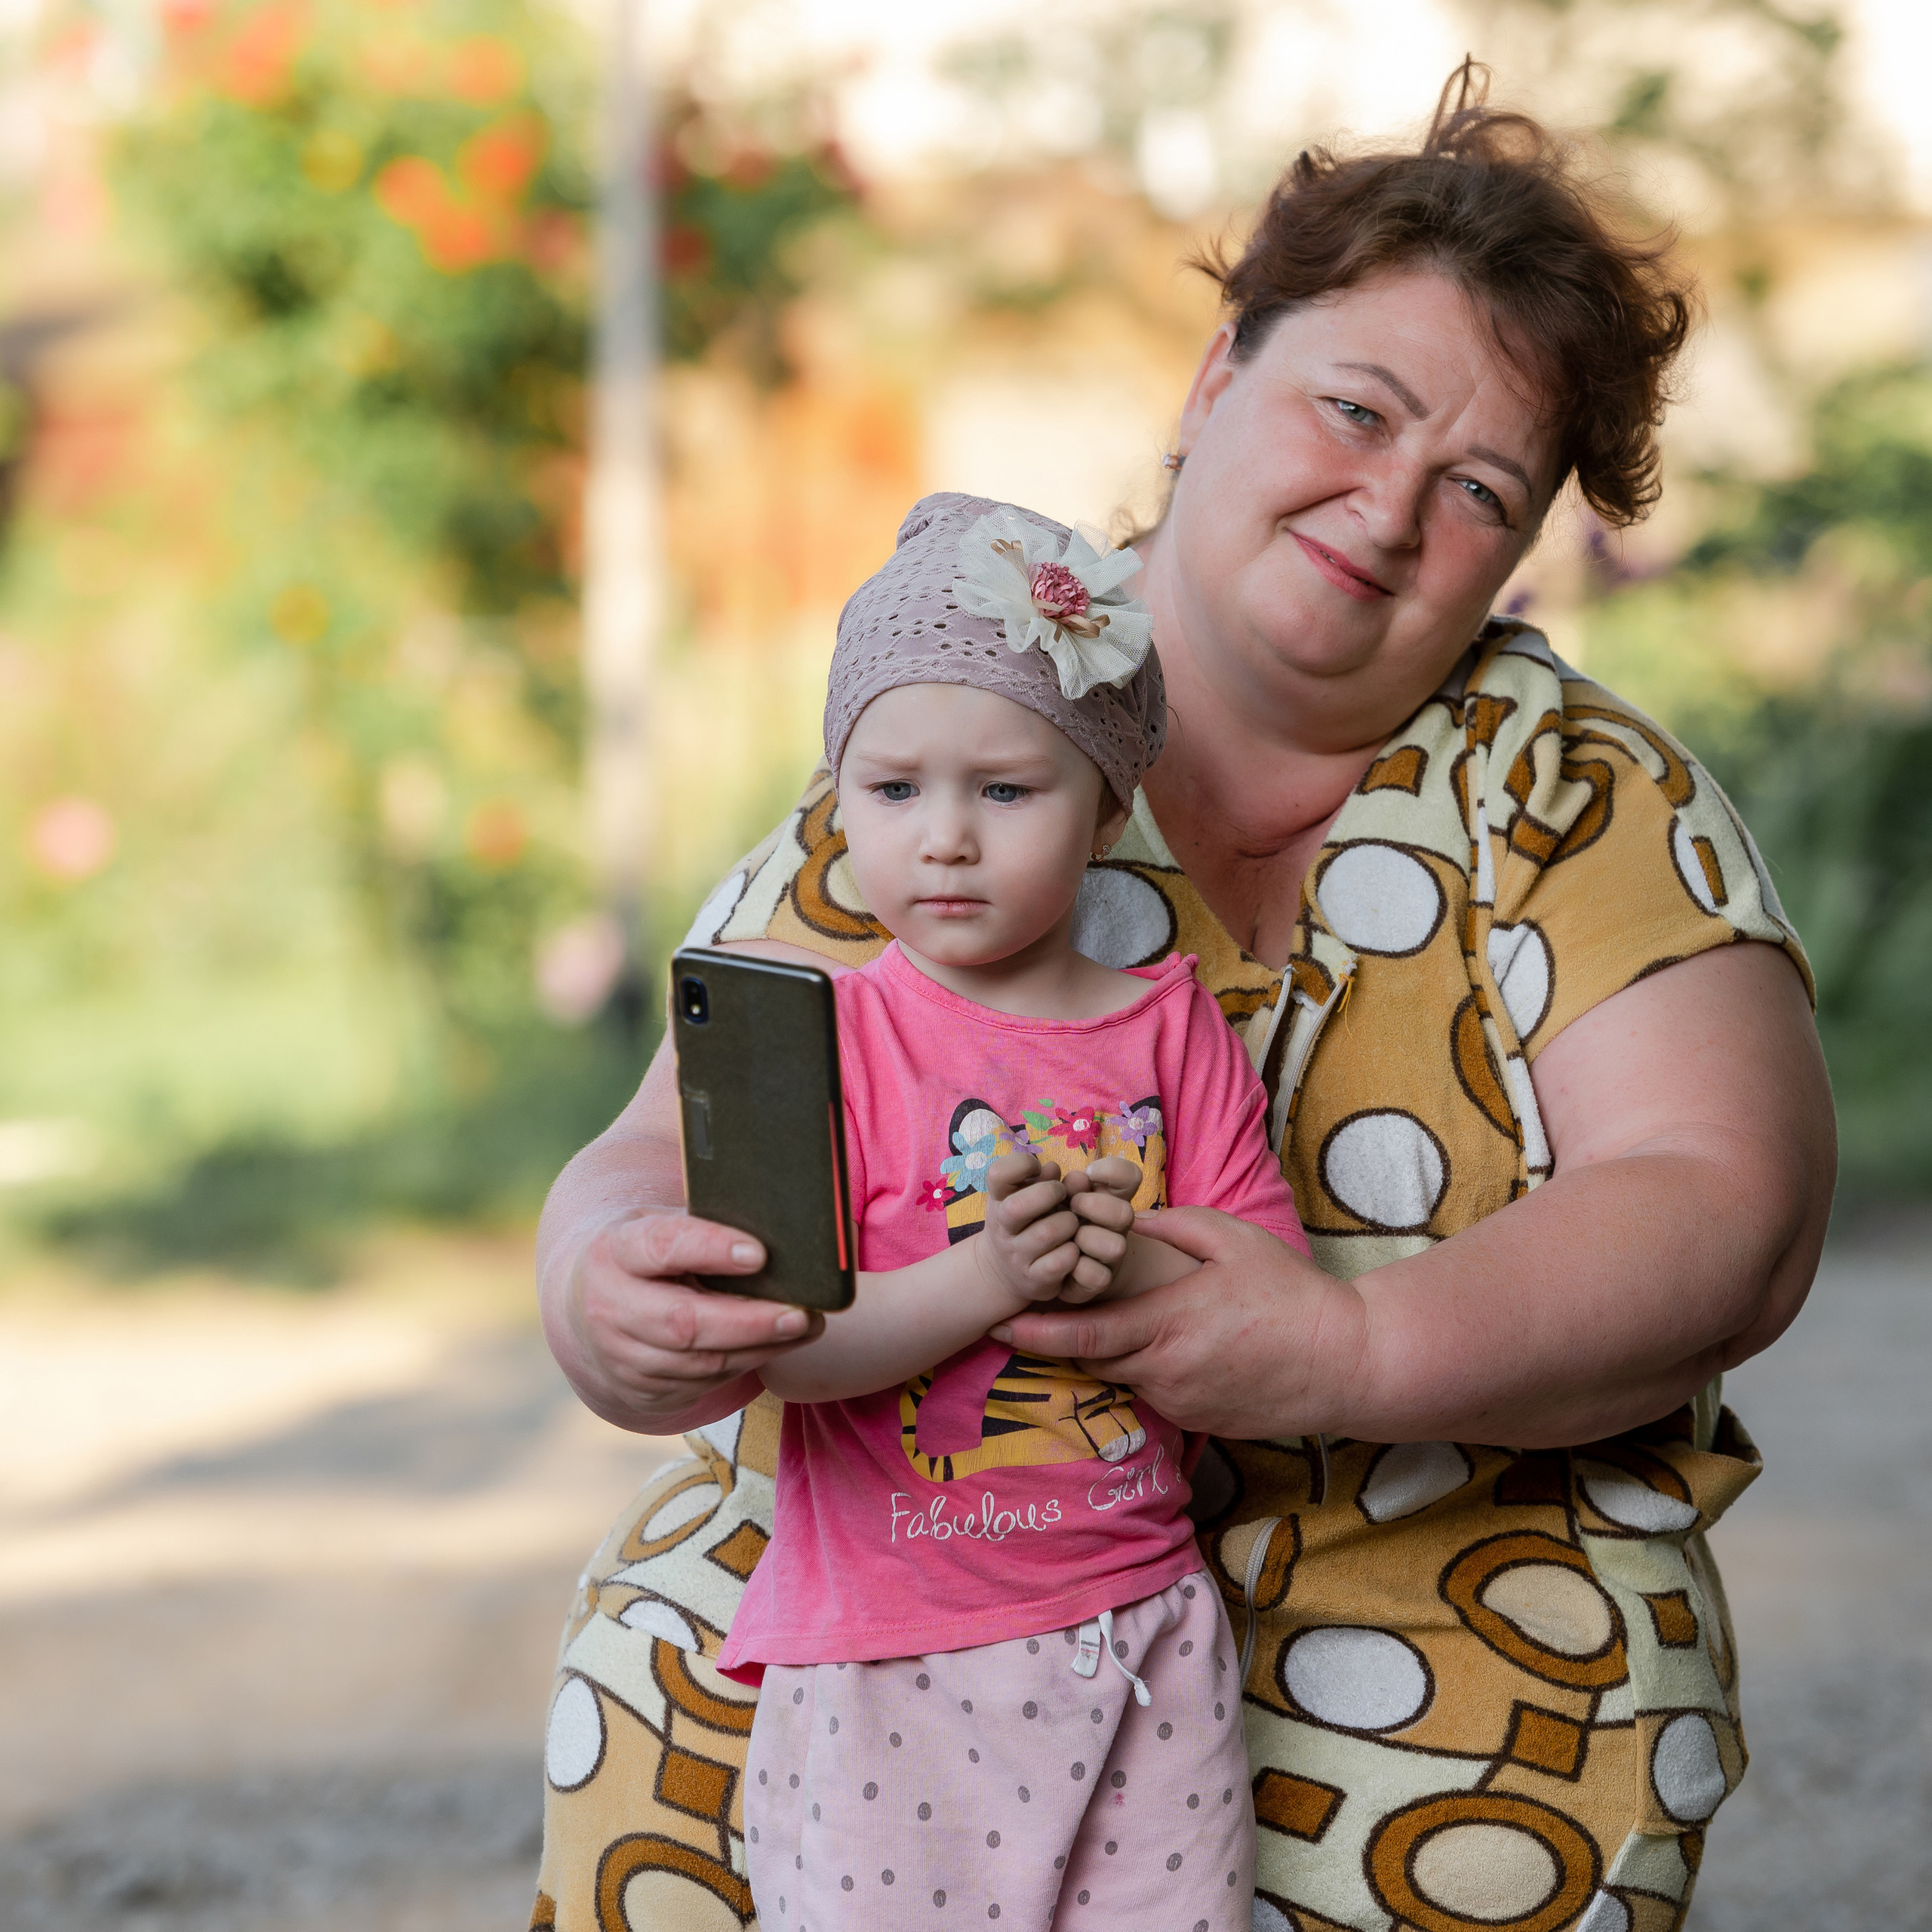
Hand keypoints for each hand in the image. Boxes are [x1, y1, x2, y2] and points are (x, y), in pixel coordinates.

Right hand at [558, 1210, 826, 1430]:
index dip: (710, 1249)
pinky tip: (775, 1345)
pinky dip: (745, 1363)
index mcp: (615, 1250)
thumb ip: (702, 1227)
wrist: (591, 1306)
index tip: (759, 1254)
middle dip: (749, 1321)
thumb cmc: (646, 1255)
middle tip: (801, 1313)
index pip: (661, 1247)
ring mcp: (622, 1356)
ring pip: (700, 1362)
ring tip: (805, 1326)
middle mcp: (610, 1307)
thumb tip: (779, 1228)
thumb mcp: (657, 1226)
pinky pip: (703, 1383)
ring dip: (759, 1347)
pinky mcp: (641, 1390)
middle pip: (684, 1322)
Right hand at [976, 1151, 1100, 1302]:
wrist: (1004, 1271)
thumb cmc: (1023, 1222)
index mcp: (998, 1201)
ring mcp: (1016, 1256)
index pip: (997, 1175)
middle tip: (1062, 1194)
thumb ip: (1043, 1179)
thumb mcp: (1025, 1196)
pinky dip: (1071, 1253)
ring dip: (1068, 1223)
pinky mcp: (1034, 1279)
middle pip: (1016, 1207)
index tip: (1036, 1169)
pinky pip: (1058, 1263)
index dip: (1020, 1164)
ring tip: (1072, 1222)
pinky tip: (1072, 1247)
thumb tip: (1053, 1168)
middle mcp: (1002, 1229)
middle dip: (1049, 1193)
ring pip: (1046, 1234)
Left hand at [990, 1207, 1364, 1437]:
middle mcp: (1165, 1371)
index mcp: (1167, 1324)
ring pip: (1122, 1377)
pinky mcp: (1199, 1422)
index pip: (1081, 1335)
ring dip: (1113, 1352)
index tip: (997, 1322)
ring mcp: (1181, 1402)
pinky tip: (1174, 1346)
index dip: (1033, 1331)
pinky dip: (1148, 1370)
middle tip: (1043, 1311)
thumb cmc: (1293, 1295)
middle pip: (1090, 1359)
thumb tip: (1129, 1221)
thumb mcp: (1234, 1240)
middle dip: (1063, 1338)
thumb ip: (1174, 1226)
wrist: (1347, 1364)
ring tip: (1125, 1321)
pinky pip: (1155, 1393)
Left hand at [1053, 1157, 1140, 1304]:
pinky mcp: (1100, 1280)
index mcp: (1110, 1196)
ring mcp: (1111, 1255)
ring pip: (1115, 1247)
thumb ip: (1056, 1182)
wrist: (1041, 1259)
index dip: (1111, 1171)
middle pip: (1126, 1213)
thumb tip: (1061, 1172)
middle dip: (1093, 1206)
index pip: (1130, 1176)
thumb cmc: (1048, 1217)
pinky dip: (1074, 1267)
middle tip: (1072, 1206)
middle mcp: (1116, 1226)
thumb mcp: (1049, 1194)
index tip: (1088, 1173)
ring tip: (1064, 1237)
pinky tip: (1059, 1259)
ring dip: (1084, 1238)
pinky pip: (1096, 1275)